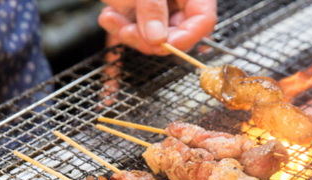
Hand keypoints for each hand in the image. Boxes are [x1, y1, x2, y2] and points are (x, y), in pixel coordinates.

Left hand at [99, 0, 216, 54]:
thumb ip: (153, 7)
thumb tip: (157, 39)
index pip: (202, 21)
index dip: (187, 37)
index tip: (165, 44)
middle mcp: (178, 1)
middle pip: (174, 34)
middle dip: (149, 39)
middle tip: (128, 33)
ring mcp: (158, 7)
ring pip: (151, 37)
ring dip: (129, 34)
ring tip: (112, 20)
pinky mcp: (137, 11)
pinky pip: (133, 29)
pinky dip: (118, 26)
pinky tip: (108, 17)